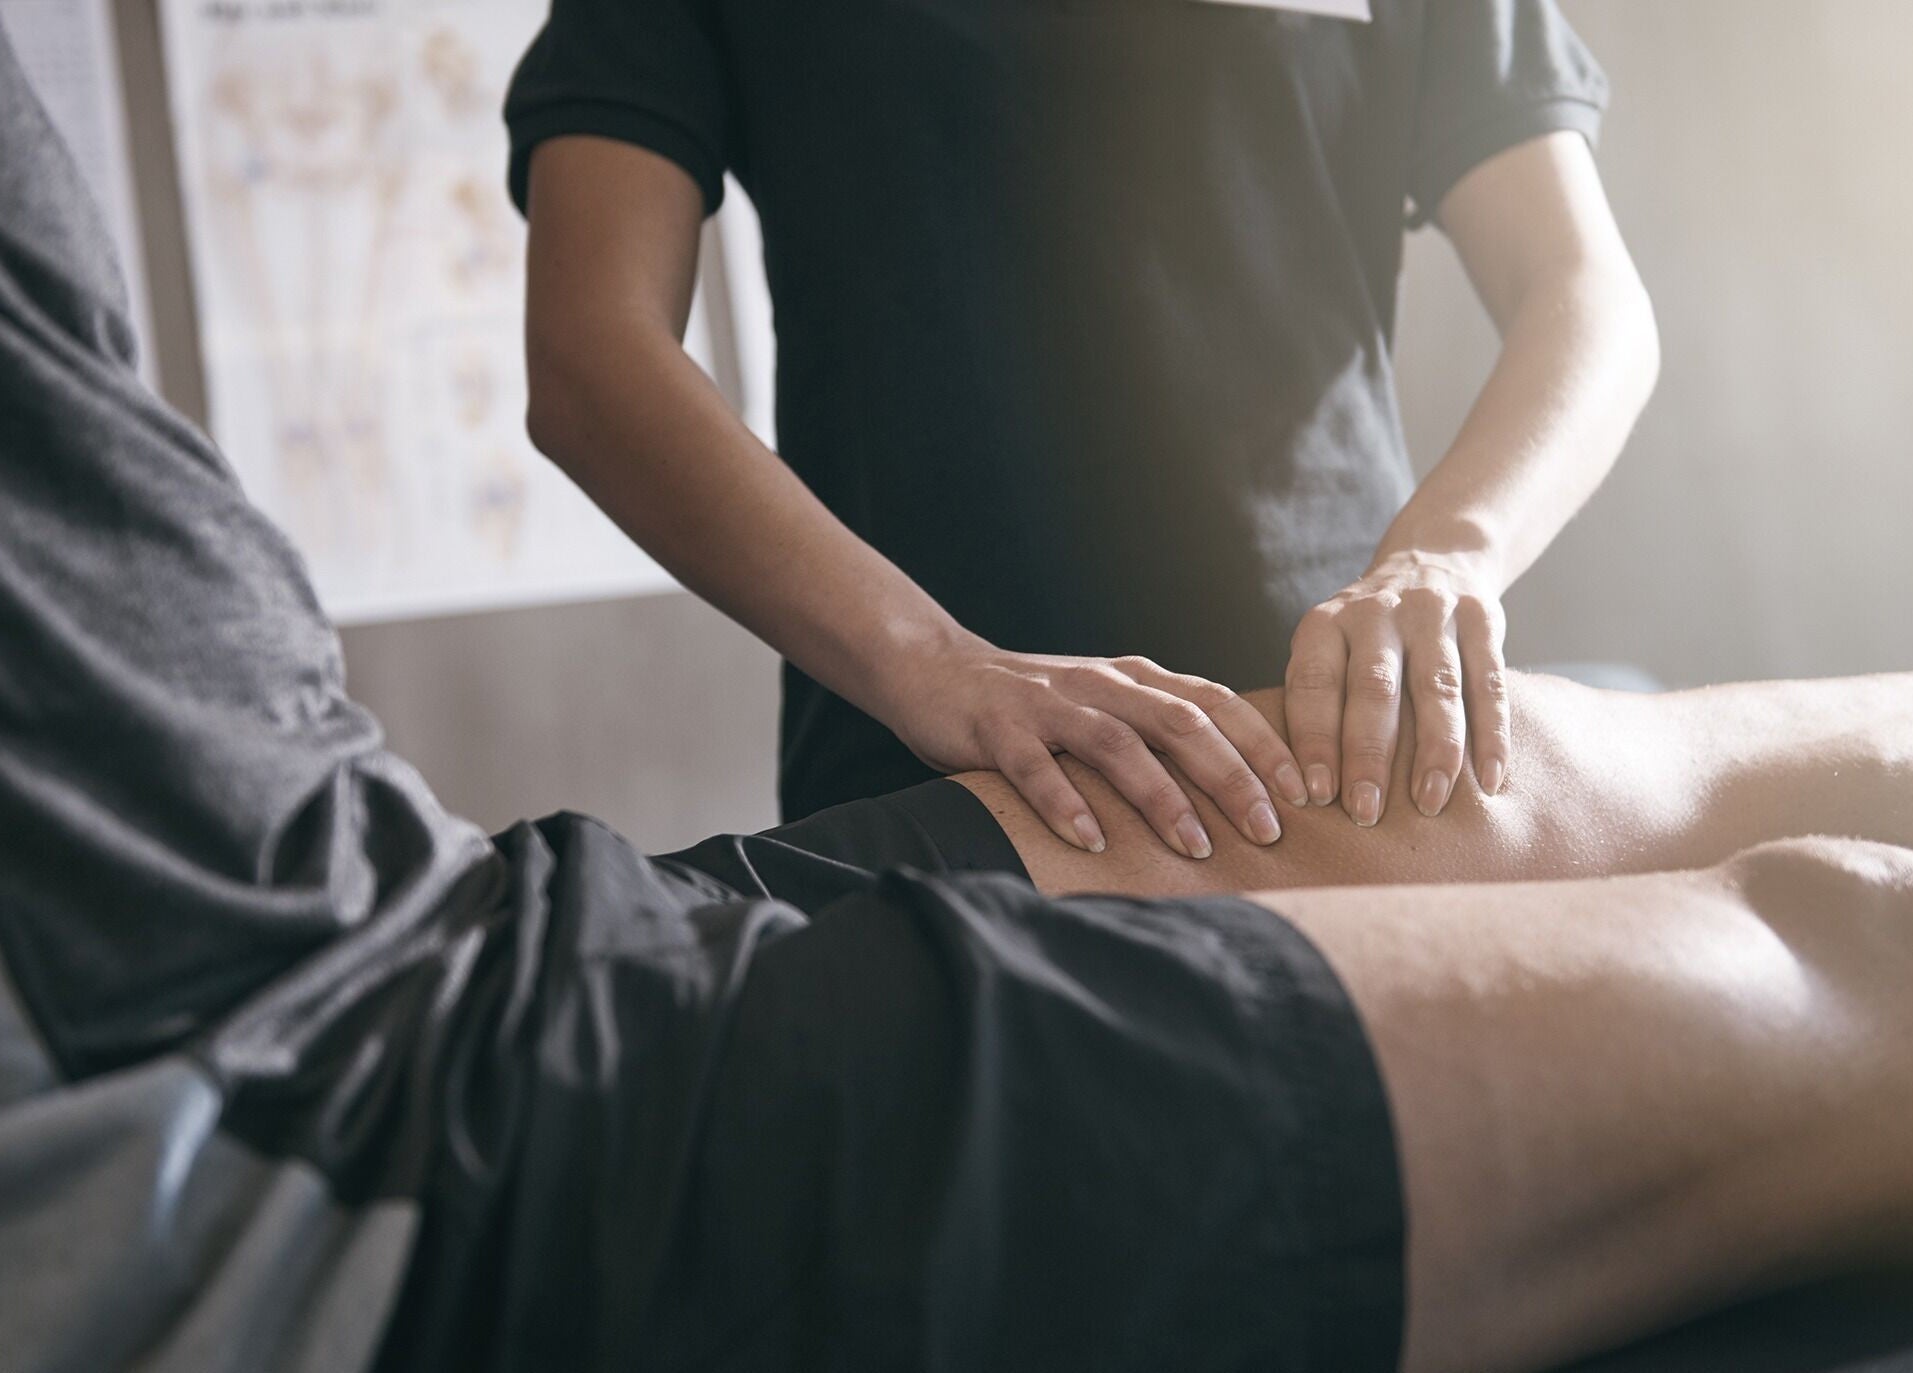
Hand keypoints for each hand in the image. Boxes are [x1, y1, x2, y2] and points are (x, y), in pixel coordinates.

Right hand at [882, 639, 1312, 856]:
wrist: (934, 669)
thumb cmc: (1033, 703)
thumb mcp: (1105, 706)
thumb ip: (1156, 732)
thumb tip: (1234, 790)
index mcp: (1135, 678)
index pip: (1216, 704)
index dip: (1264, 745)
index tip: (1304, 793)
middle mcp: (1101, 684)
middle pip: (1181, 724)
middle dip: (1231, 777)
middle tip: (1269, 830)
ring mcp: (1049, 703)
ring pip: (1118, 744)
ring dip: (1161, 796)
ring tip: (1195, 846)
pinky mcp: (998, 727)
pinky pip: (1037, 766)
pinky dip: (1066, 803)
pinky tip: (1091, 841)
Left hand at [1284, 553, 1510, 826]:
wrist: (1432, 558)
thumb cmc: (1365, 638)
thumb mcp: (1328, 650)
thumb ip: (1319, 704)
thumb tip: (1309, 790)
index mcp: (1325, 624)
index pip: (1314, 685)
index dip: (1314, 741)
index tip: (1315, 795)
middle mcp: (1376, 614)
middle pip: (1374, 689)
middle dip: (1368, 756)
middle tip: (1366, 812)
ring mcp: (1432, 613)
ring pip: (1437, 688)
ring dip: (1435, 751)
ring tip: (1429, 803)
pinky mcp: (1482, 619)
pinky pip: (1490, 684)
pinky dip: (1492, 736)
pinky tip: (1490, 780)